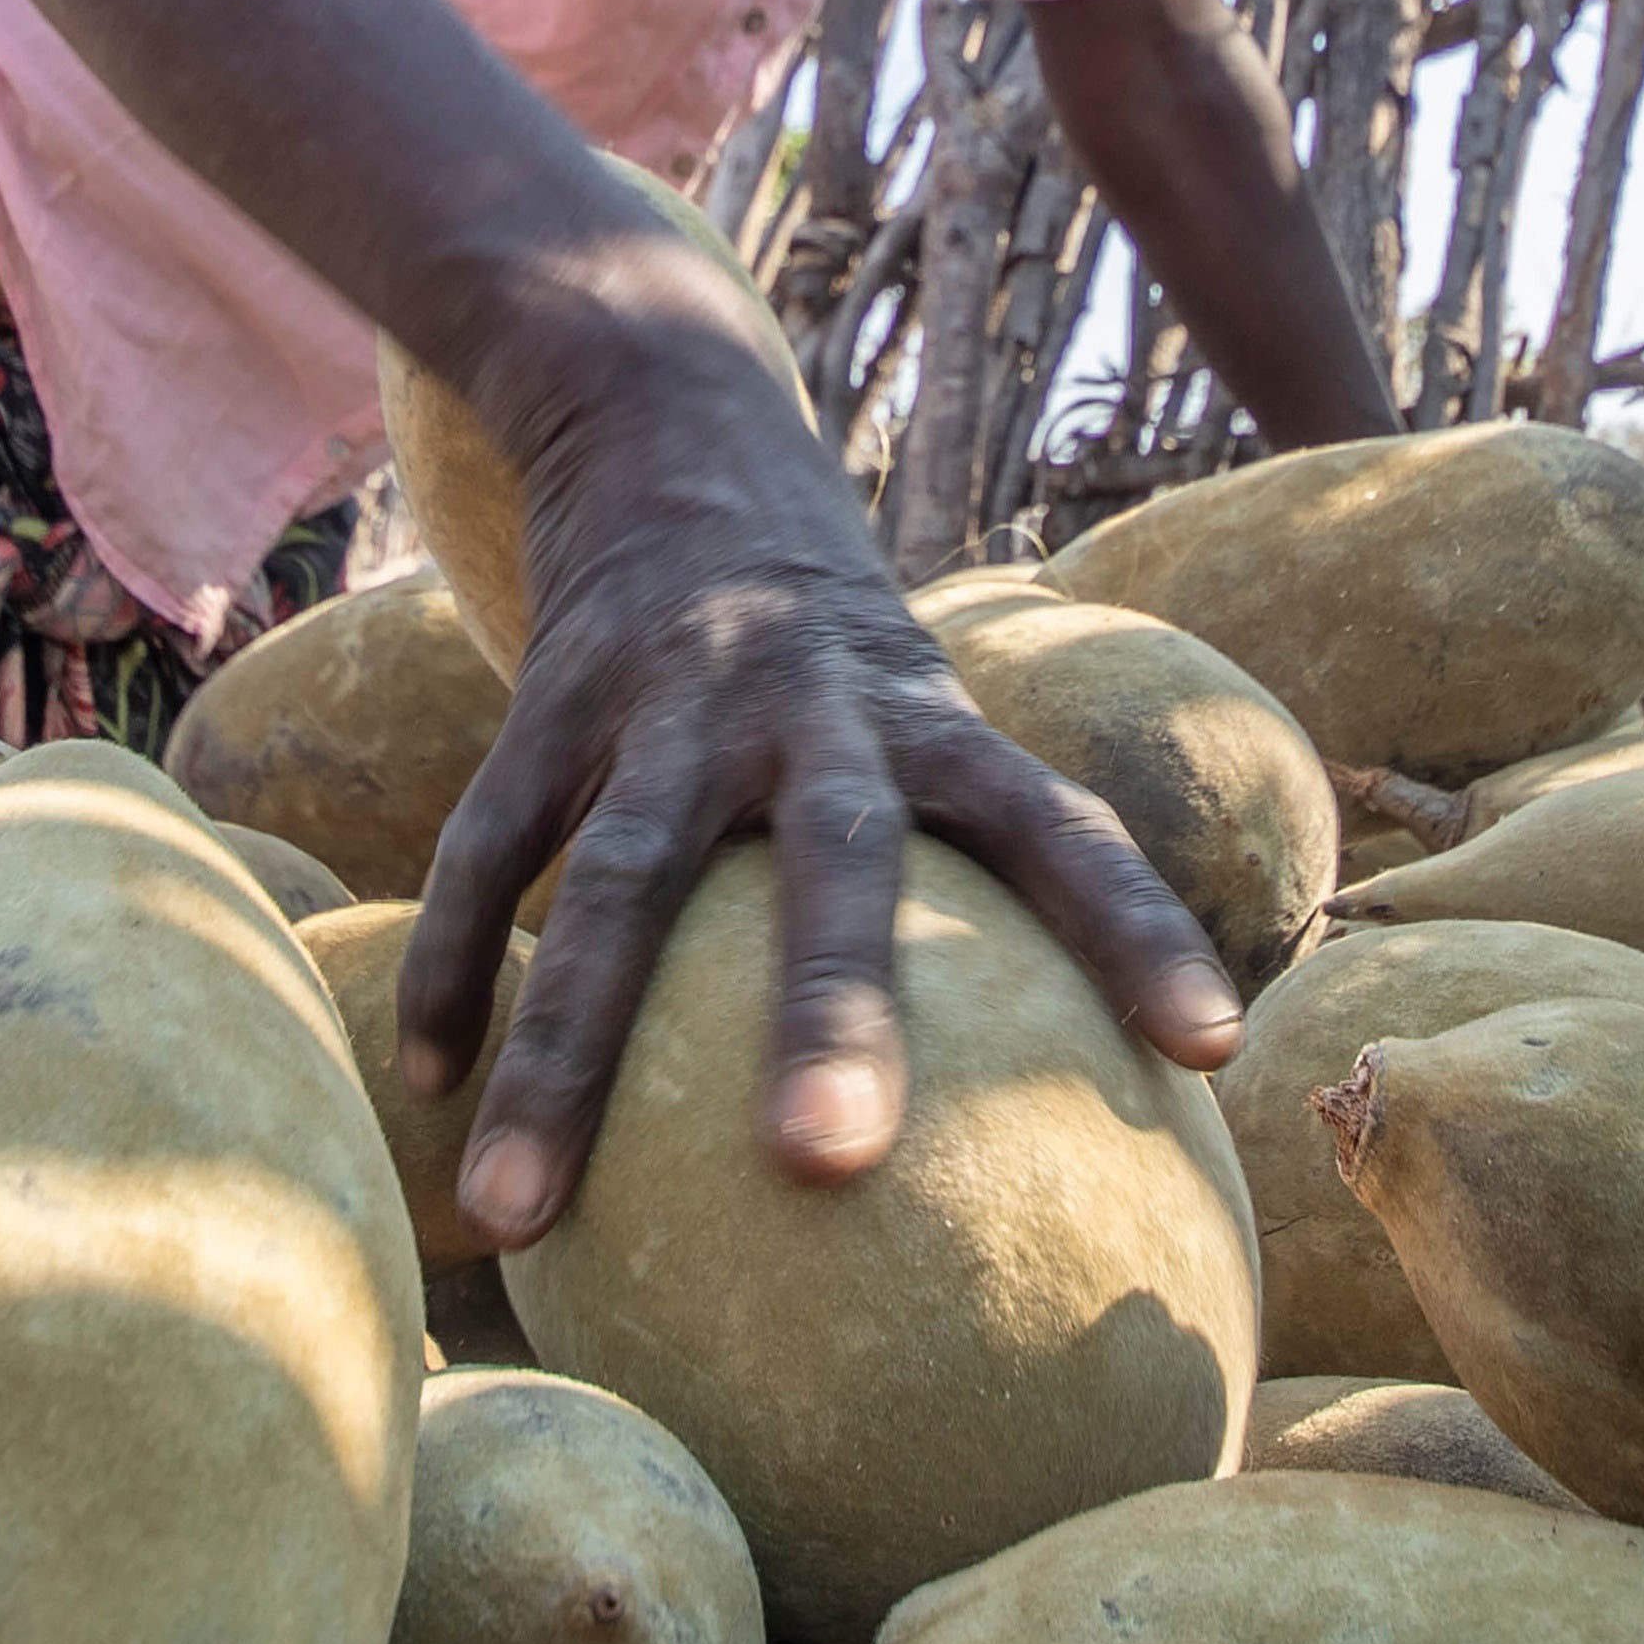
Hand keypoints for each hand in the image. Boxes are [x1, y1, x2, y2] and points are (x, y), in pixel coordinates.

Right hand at [383, 302, 1240, 1251]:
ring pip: (621, 886)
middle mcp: (811, 705)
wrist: (674, 428)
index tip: (1212, 1046)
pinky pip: (490, 846)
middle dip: (834, 1009)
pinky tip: (430, 1091)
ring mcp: (670, 700)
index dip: (1141, 926)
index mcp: (928, 716)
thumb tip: (1099, 1082)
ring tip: (515, 1215)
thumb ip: (982, 863)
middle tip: (832, 1166)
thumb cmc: (837, 657)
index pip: (1058, 824)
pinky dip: (458, 965)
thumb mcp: (927, 708)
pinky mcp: (549, 697)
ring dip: (563, 1055)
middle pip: (835, 862)